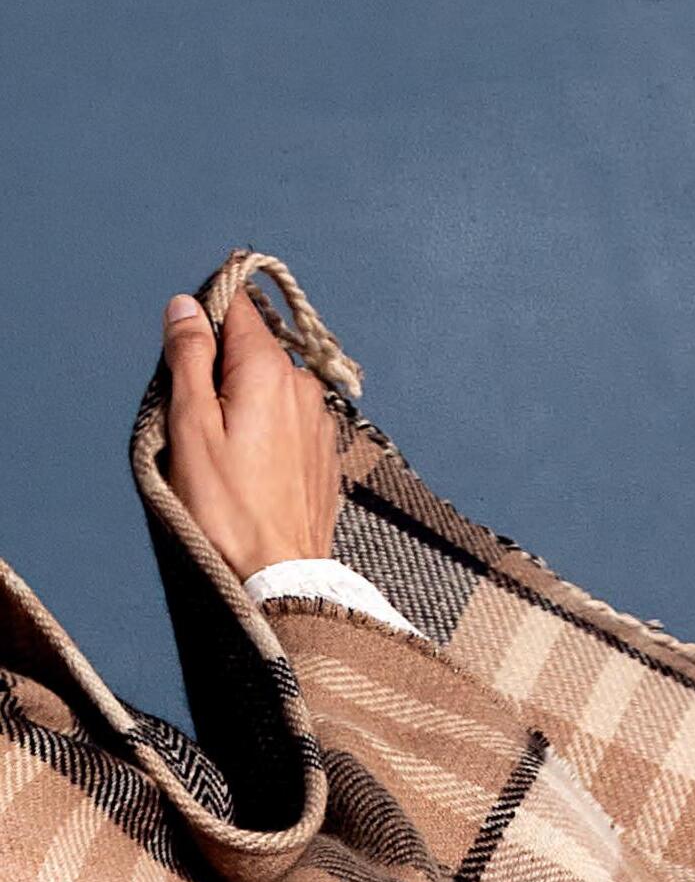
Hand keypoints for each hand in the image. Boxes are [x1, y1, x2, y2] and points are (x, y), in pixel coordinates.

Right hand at [160, 287, 339, 583]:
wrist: (280, 574)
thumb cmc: (228, 508)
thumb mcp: (191, 425)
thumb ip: (189, 357)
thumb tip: (186, 307)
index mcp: (269, 370)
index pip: (237, 308)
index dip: (204, 318)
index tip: (184, 349)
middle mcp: (304, 386)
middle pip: (253, 348)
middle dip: (221, 368)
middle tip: (198, 418)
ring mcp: (320, 420)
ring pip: (272, 385)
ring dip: (245, 402)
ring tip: (226, 452)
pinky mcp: (324, 452)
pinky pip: (289, 420)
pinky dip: (267, 429)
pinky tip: (252, 467)